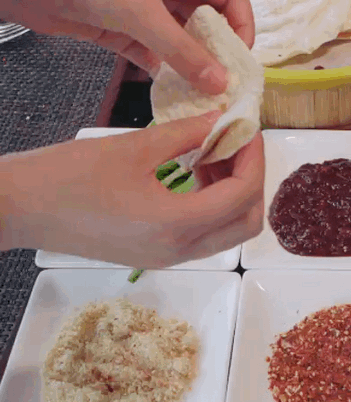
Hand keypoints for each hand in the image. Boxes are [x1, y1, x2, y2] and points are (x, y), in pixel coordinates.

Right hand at [0, 112, 264, 267]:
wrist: (19, 208)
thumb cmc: (68, 175)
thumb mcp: (134, 147)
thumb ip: (187, 133)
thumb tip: (223, 120)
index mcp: (176, 225)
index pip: (242, 195)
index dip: (254, 158)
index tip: (247, 129)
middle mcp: (179, 250)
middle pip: (246, 223)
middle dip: (252, 181)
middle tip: (238, 144)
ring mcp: (168, 257)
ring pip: (227, 232)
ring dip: (233, 193)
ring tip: (213, 152)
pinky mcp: (155, 255)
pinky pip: (203, 234)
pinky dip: (212, 205)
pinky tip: (194, 171)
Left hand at [1, 0, 254, 94]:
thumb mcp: (145, 15)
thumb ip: (183, 51)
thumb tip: (218, 81)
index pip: (230, 0)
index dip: (241, 27)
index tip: (241, 60)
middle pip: (207, 22)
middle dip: (218, 54)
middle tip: (226, 86)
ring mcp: (145, 9)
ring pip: (181, 41)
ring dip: (191, 68)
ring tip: (204, 96)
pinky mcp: (122, 29)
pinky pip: (153, 53)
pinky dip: (162, 72)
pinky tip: (173, 93)